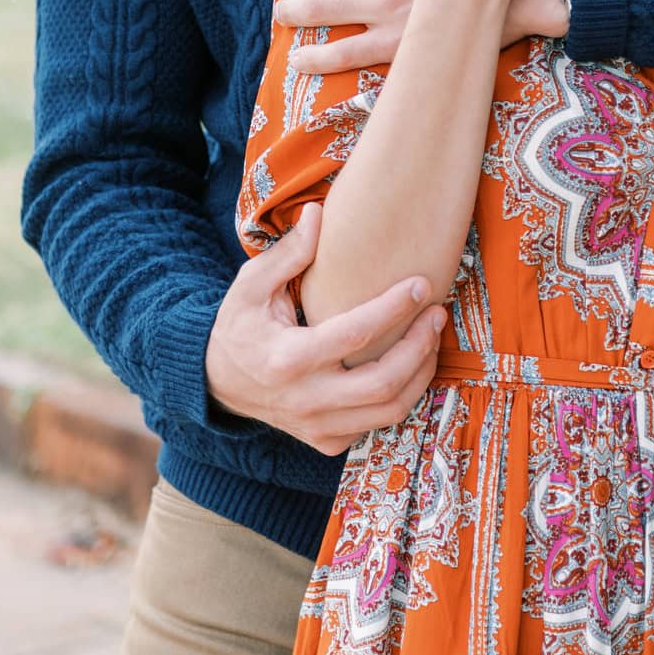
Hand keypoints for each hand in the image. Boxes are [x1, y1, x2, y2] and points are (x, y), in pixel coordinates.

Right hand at [205, 203, 447, 452]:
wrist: (217, 384)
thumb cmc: (239, 327)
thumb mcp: (251, 285)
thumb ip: (288, 253)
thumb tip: (317, 212)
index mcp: (288, 359)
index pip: (355, 335)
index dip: (394, 309)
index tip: (420, 285)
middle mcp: (306, 400)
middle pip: (384, 383)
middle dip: (420, 346)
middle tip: (437, 314)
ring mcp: (317, 427)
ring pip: (389, 411)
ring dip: (421, 374)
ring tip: (432, 339)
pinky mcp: (326, 441)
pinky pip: (377, 425)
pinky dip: (401, 397)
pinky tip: (410, 367)